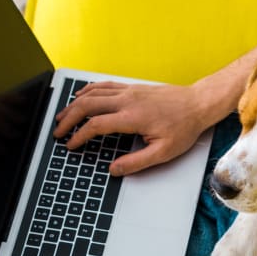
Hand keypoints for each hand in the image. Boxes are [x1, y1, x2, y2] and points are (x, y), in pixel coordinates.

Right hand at [53, 81, 207, 174]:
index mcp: (132, 117)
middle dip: (68, 119)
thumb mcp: (164, 152)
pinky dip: (88, 90)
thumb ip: (136, 162)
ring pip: (92, 93)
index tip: (71, 145)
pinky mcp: (132, 87)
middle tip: (58, 131)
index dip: (79, 136)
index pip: (96, 125)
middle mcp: (127, 100)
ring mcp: (129, 91)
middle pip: (87, 105)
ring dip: (74, 104)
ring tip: (62, 116)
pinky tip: (80, 96)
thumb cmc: (184, 127)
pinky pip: (104, 85)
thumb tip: (114, 170)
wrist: (198, 103)